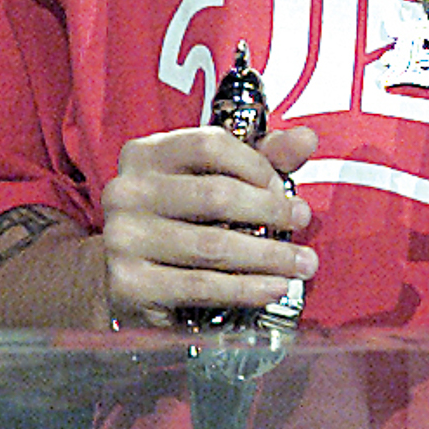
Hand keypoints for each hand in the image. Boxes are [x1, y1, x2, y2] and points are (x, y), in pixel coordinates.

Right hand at [98, 123, 320, 325]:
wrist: (123, 279)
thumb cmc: (177, 221)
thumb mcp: (210, 180)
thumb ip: (258, 158)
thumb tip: (306, 139)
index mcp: (145, 154)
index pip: (209, 146)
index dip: (256, 165)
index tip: (282, 187)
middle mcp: (127, 191)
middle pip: (216, 195)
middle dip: (270, 211)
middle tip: (301, 222)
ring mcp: (124, 238)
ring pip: (214, 245)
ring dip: (269, 257)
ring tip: (300, 263)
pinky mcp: (130, 283)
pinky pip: (202, 286)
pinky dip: (247, 288)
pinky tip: (273, 288)